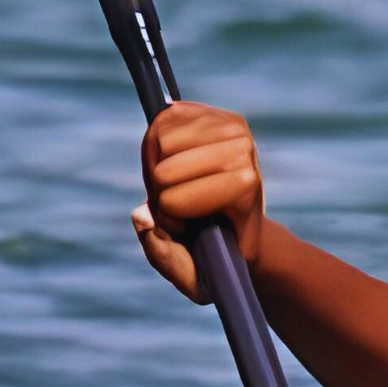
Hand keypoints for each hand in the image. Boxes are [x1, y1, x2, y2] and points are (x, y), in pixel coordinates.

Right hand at [131, 103, 266, 298]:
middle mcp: (244, 151)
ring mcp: (231, 126)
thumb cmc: (220, 251)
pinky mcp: (211, 110)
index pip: (173, 202)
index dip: (170, 219)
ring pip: (159, 144)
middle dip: (162, 193)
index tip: (190, 228)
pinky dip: (156, 142)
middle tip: (185, 204)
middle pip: (162, 173)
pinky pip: (162, 119)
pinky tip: (175, 157)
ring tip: (181, 182)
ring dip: (158, 167)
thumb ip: (164, 255)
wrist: (240, 219)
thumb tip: (142, 215)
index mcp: (245, 189)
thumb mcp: (199, 277)